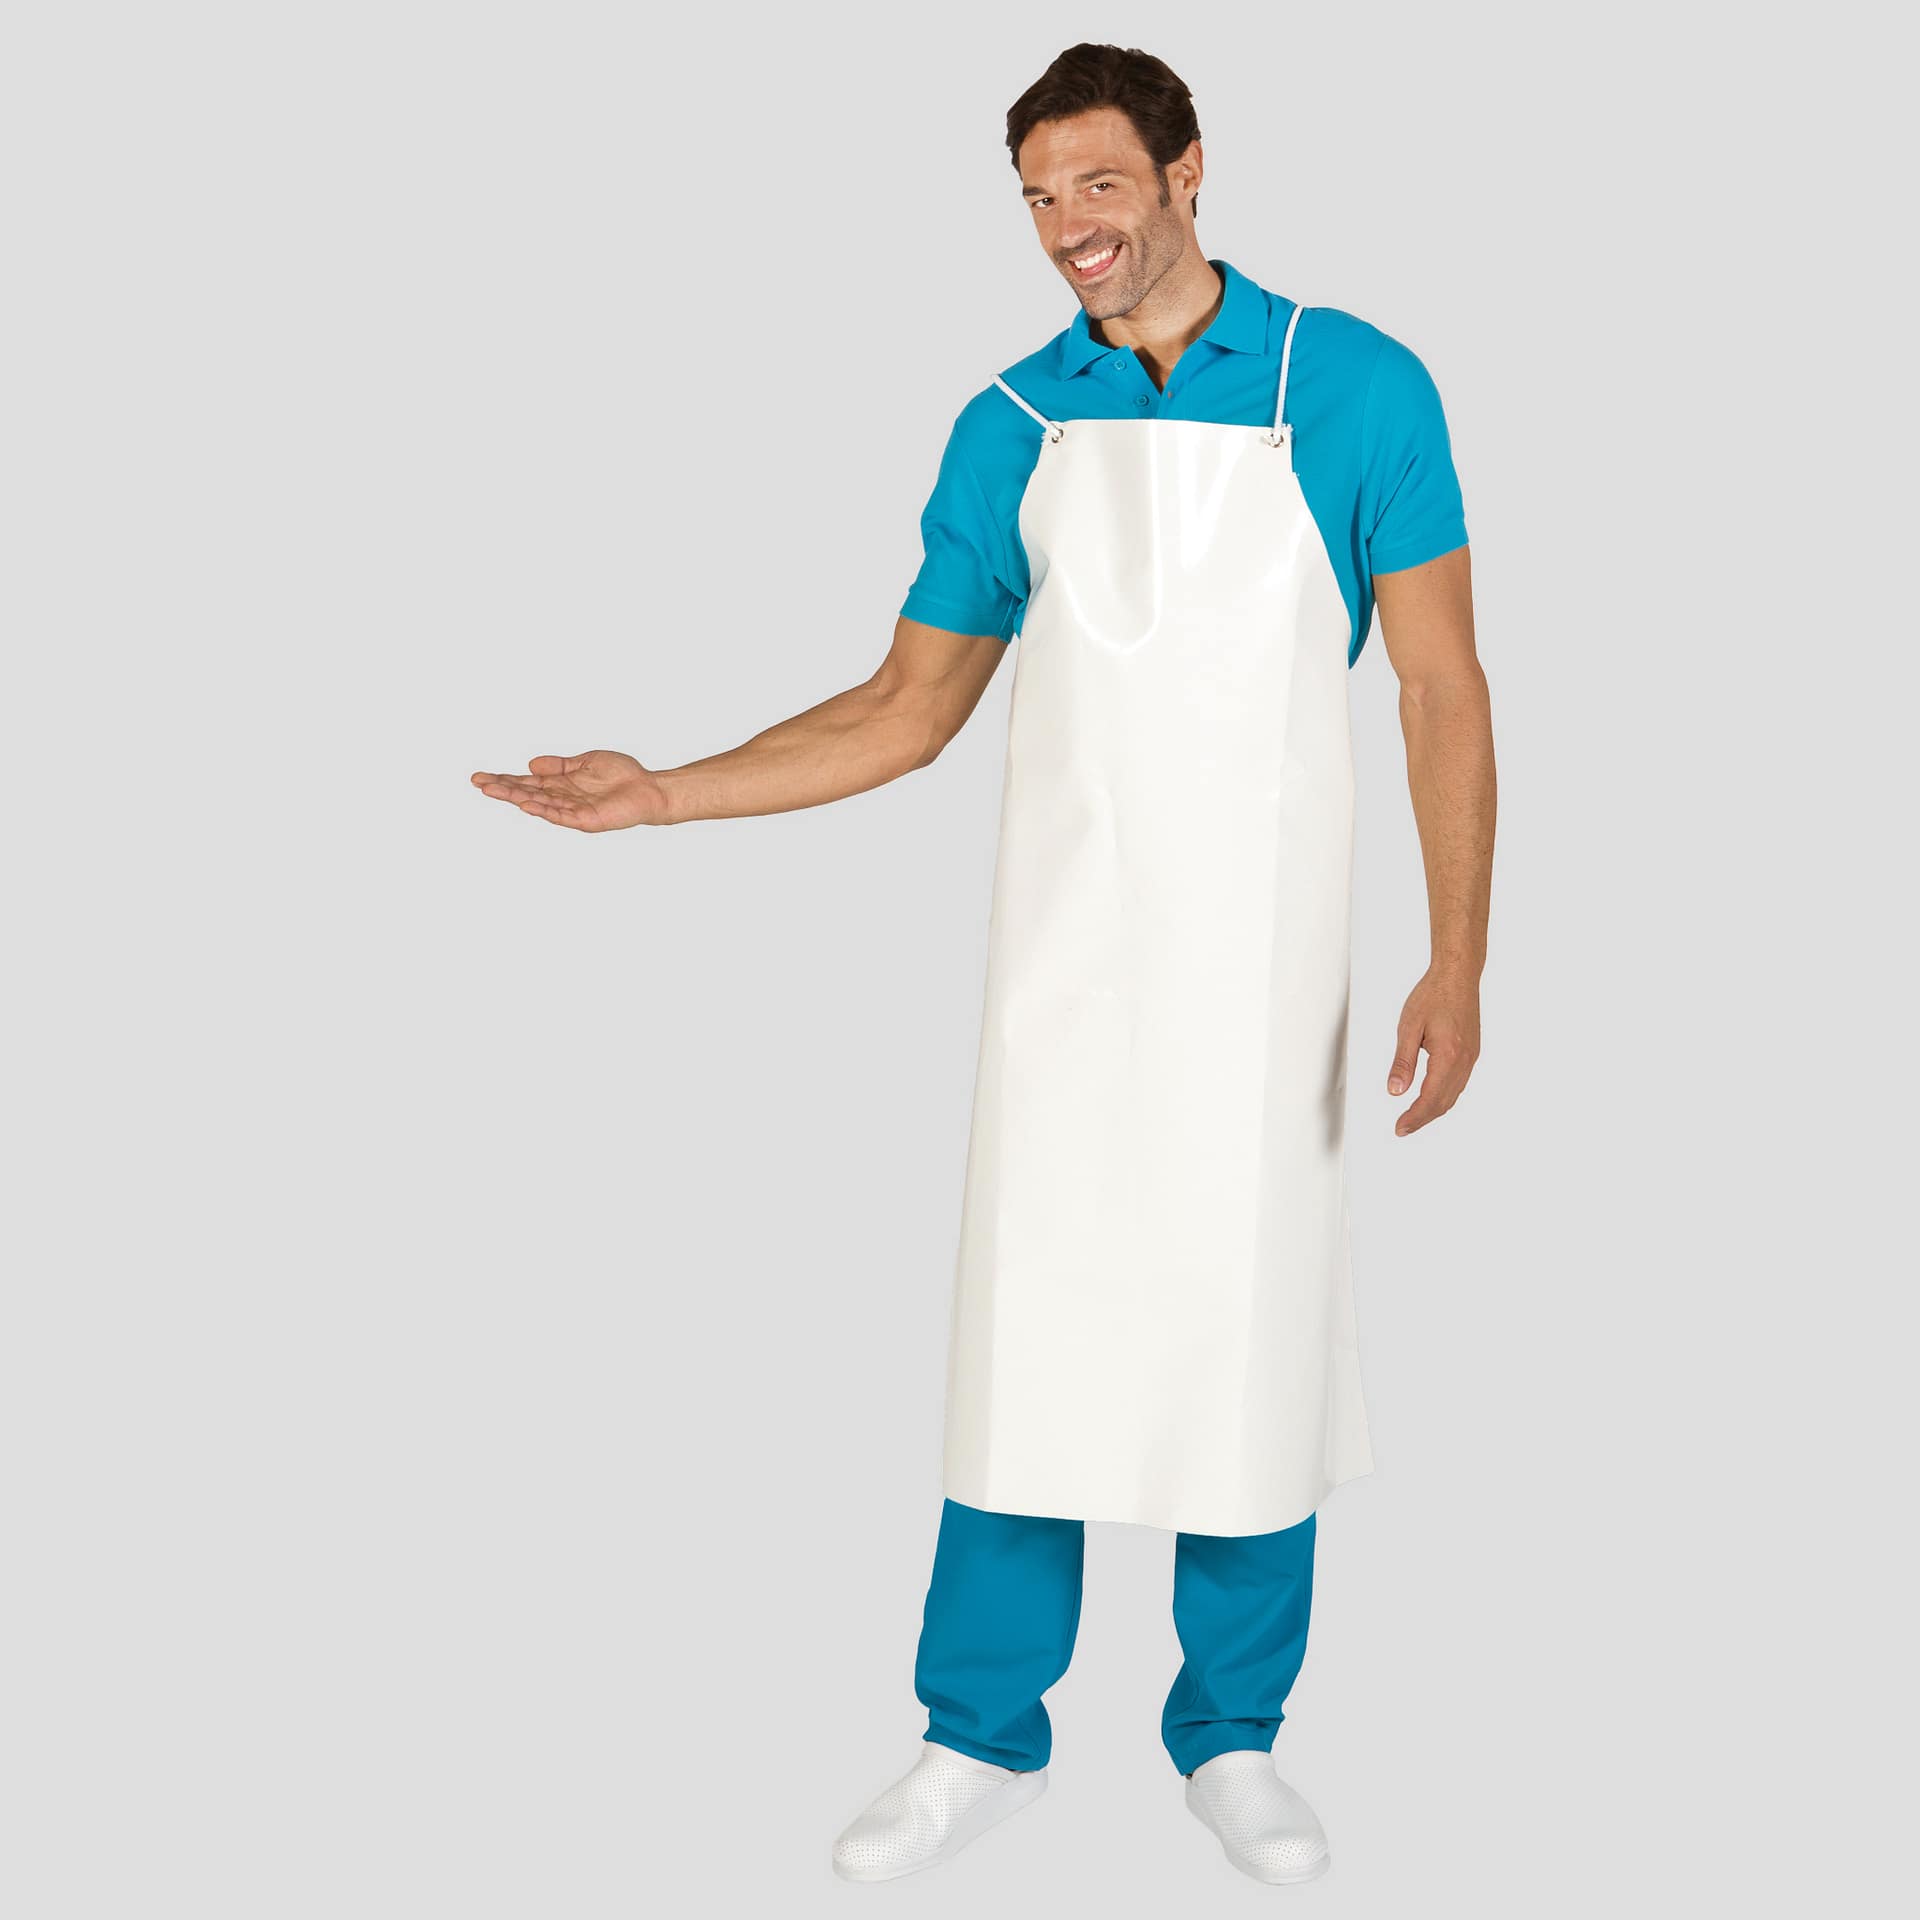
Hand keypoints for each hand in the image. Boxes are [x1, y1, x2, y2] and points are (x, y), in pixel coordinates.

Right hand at [469, 750, 669, 831]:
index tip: (480, 777)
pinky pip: (560, 815)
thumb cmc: (623, 775)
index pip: (526, 782)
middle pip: (526, 793)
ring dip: (516, 798)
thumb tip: (530, 765)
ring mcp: (573, 811)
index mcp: (560, 784)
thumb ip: (559, 765)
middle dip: (502, 789)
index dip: (504, 780)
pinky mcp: (586, 820)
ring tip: (494, 792)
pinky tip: (527, 804)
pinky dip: (543, 810)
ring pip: (539, 804)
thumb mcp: (586, 761)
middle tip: (478, 783)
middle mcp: (562, 798)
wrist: (649, 789)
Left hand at [1387, 966, 1480, 1135]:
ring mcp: (1471, 1057)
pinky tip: (1432, 1097)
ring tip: (1414, 1117)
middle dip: (1422, 1118)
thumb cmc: (1433, 995)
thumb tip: (1395, 1090)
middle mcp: (1464, 1060)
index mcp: (1448, 1056)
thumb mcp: (1409, 1027)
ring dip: (1434, 1110)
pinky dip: (1444, 1096)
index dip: (1414, 1117)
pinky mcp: (1472, 1052)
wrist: (1458, 975)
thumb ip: (1402, 1062)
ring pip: (1453, 1095)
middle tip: (1402, 1128)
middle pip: (1443, 1102)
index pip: (1430, 1098)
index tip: (1399, 1128)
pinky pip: (1459, 1083)